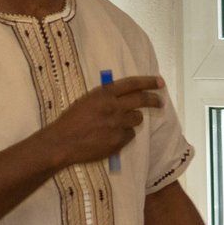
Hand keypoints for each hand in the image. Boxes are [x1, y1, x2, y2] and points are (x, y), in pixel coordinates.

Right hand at [42, 75, 162, 167]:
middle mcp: (113, 107)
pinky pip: (129, 135)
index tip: (160, 82)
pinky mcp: (118, 140)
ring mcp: (117, 124)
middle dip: (154, 100)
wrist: (62, 143)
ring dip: (133, 119)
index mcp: (103, 94)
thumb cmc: (71, 121)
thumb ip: (105, 97)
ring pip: (137, 119)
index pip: (132, 83)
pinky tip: (110, 137)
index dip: (148, 81)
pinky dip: (124, 135)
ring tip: (120, 123)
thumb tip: (122, 97)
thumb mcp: (87, 101)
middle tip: (160, 102)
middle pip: (141, 100)